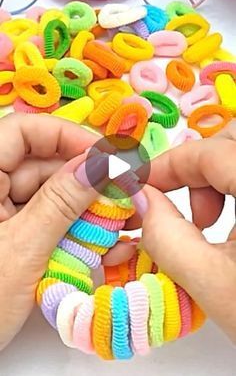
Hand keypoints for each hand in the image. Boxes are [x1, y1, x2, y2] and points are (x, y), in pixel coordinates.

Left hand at [0, 113, 105, 350]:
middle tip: (126, 196)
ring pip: (52, 196)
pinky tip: (106, 245)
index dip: (67, 136)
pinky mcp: (13, 234)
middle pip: (44, 165)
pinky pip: (49, 221)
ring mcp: (2, 212)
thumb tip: (101, 164)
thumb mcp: (21, 250)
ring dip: (88, 211)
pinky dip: (76, 232)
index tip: (106, 157)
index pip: (24, 132)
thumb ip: (61, 203)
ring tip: (124, 224)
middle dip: (87, 181)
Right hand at [142, 120, 235, 341]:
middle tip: (192, 211)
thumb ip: (167, 237)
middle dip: (199, 166)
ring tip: (208, 224)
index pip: (210, 152)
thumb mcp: (213, 284)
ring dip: (217, 177)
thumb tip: (141, 199)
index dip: (167, 166)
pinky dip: (233, 188)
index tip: (140, 186)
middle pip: (233, 140)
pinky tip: (232, 227)